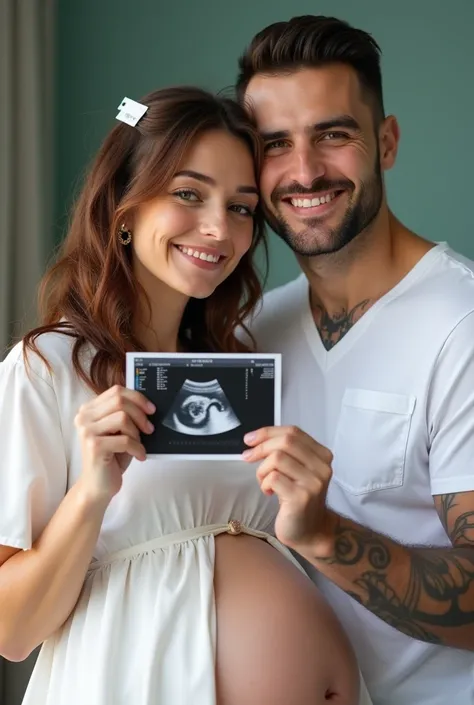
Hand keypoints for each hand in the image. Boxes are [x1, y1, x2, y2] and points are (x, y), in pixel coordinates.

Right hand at [74, 385, 154, 502]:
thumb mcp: (119, 431)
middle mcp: (84, 417)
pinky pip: (125, 440)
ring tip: (139, 445)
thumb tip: (148, 403)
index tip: (151, 409)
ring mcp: (87, 431)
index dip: (137, 397)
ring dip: (137, 433)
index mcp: (89, 410)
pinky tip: (139, 456)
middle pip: (120, 401)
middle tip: (150, 429)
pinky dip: (137, 448)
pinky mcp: (94, 446)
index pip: (116, 391)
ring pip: (123, 418)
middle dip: (140, 414)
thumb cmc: (112, 457)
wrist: (98, 486)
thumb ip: (125, 414)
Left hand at [242, 426, 333, 554]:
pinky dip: (264, 483)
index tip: (249, 439)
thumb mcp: (296, 470)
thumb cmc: (298, 498)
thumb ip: (284, 452)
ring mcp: (313, 482)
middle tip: (248, 457)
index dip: (268, 432)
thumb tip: (254, 439)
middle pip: (286, 442)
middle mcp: (322, 467)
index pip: (293, 432)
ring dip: (262, 470)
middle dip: (261, 447)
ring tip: (265, 482)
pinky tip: (269, 492)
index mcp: (322, 455)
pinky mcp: (301, 497)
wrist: (310, 531)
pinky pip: (273, 478)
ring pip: (277, 459)